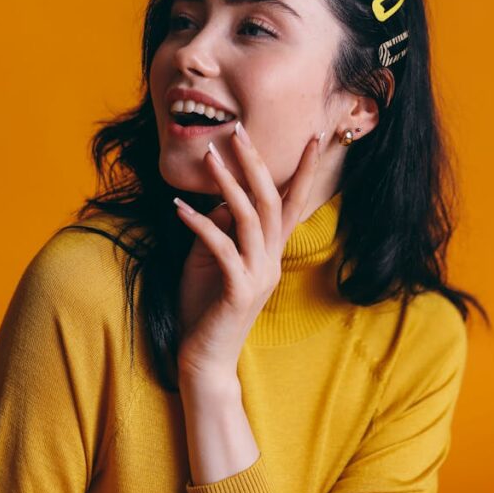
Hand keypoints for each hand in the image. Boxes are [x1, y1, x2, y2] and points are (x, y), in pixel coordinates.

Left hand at [174, 124, 322, 382]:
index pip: (291, 203)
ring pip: (251, 220)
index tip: (314, 138)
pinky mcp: (238, 292)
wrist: (204, 361)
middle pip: (273, 202)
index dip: (304, 170)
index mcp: (270, 252)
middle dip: (258, 163)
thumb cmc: (205, 308)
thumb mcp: (211, 259)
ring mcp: (258, 276)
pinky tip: (179, 208)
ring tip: (211, 155)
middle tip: (240, 131)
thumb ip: (221, 229)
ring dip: (229, 184)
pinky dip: (201, 224)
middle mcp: (271, 260)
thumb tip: (223, 197)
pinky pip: (222, 248)